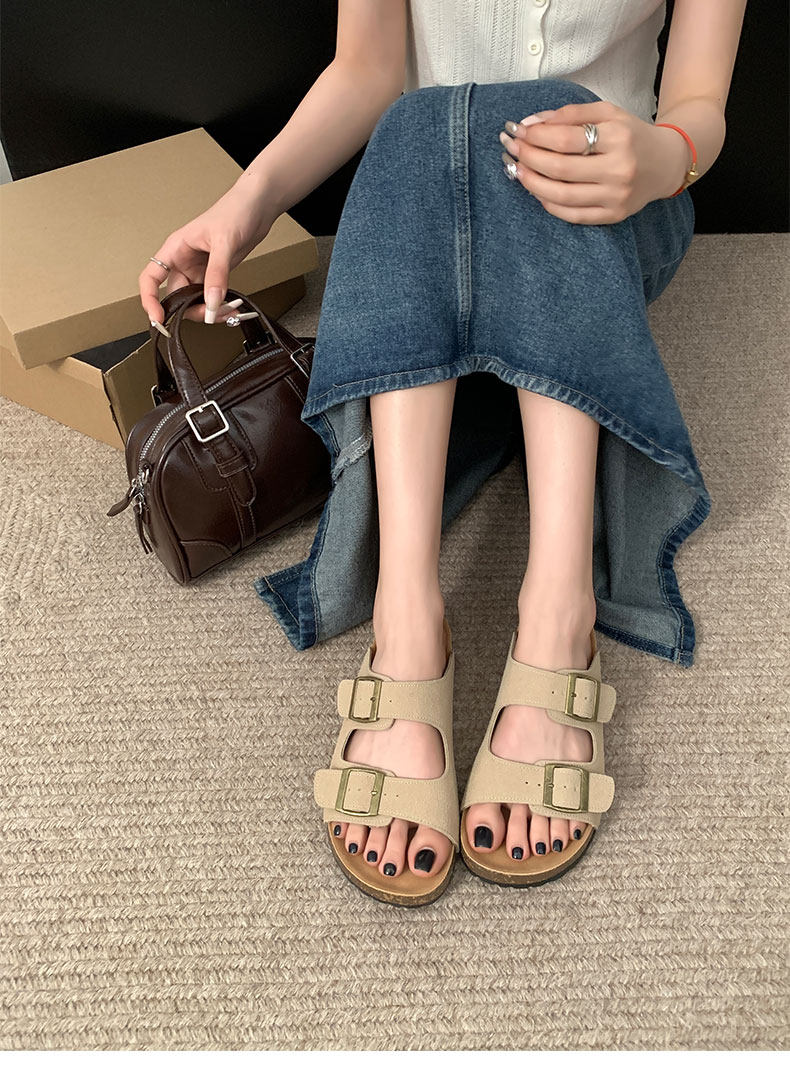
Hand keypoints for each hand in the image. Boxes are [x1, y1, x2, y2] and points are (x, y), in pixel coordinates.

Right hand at [138, 183, 278, 325]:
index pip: (151, 278)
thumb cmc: (235, 211)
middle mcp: (184, 262)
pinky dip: (221, 307)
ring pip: (195, 301)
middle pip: (176, 297)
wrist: (257, 208)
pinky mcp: (215, 276)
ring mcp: (199, 270)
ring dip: (209, 311)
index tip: (158, 318)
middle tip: (211, 315)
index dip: (150, 299)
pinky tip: (233, 307)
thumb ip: (217, 274)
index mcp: (175, 249)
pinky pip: (212, 298)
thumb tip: (211, 302)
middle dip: (191, 310)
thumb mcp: (224, 242)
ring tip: (228, 310)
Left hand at [499, 100, 687, 224]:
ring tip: (516, 170)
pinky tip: (536, 191)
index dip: (536, 136)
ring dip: (532, 183)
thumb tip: (531, 123)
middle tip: (511, 149)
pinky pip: (572, 215)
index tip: (519, 130)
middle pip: (560, 168)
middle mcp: (619, 169)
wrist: (665, 163)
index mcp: (619, 137)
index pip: (566, 139)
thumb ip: (569, 114)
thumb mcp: (607, 112)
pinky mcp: (613, 216)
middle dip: (529, 158)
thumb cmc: (630, 135)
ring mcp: (616, 196)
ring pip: (562, 195)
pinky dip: (549, 204)